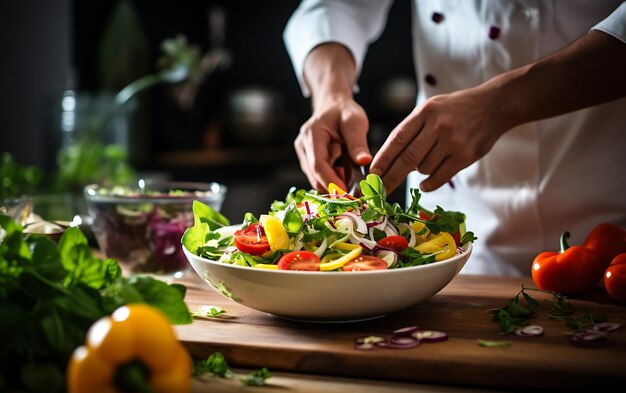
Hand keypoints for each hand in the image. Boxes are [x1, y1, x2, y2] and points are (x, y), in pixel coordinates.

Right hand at [295, 96, 371, 191]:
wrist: (332, 106)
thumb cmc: (344, 111)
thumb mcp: (355, 122)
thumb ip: (358, 142)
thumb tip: (364, 161)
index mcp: (312, 135)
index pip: (318, 165)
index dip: (331, 182)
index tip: (347, 194)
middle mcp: (303, 146)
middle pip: (314, 176)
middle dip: (333, 188)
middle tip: (355, 193)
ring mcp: (304, 154)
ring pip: (315, 179)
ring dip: (333, 185)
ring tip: (352, 182)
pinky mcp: (308, 160)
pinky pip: (318, 176)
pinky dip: (332, 181)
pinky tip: (345, 176)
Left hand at [370, 86, 506, 192]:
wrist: (493, 105)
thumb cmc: (455, 109)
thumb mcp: (431, 109)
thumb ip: (412, 131)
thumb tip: (392, 161)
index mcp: (424, 112)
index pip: (397, 139)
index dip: (382, 159)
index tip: (371, 174)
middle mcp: (437, 126)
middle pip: (407, 158)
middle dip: (390, 177)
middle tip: (379, 191)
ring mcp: (452, 141)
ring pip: (423, 169)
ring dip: (418, 172)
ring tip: (428, 161)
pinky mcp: (465, 155)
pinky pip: (439, 177)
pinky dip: (429, 184)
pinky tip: (426, 184)